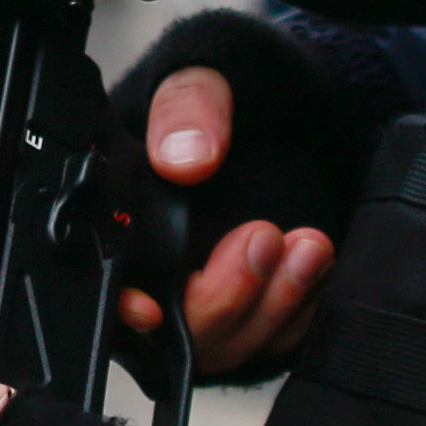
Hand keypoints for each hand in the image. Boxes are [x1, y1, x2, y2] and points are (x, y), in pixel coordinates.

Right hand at [110, 67, 336, 362]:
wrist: (274, 110)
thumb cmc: (218, 101)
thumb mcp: (198, 80)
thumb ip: (185, 110)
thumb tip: (184, 157)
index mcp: (121, 228)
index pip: (109, 291)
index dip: (125, 313)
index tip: (152, 310)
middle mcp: (161, 278)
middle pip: (177, 332)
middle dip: (223, 298)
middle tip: (262, 239)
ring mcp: (211, 300)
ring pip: (229, 345)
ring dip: (273, 305)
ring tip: (308, 249)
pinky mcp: (258, 310)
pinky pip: (276, 339)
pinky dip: (300, 312)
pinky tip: (316, 267)